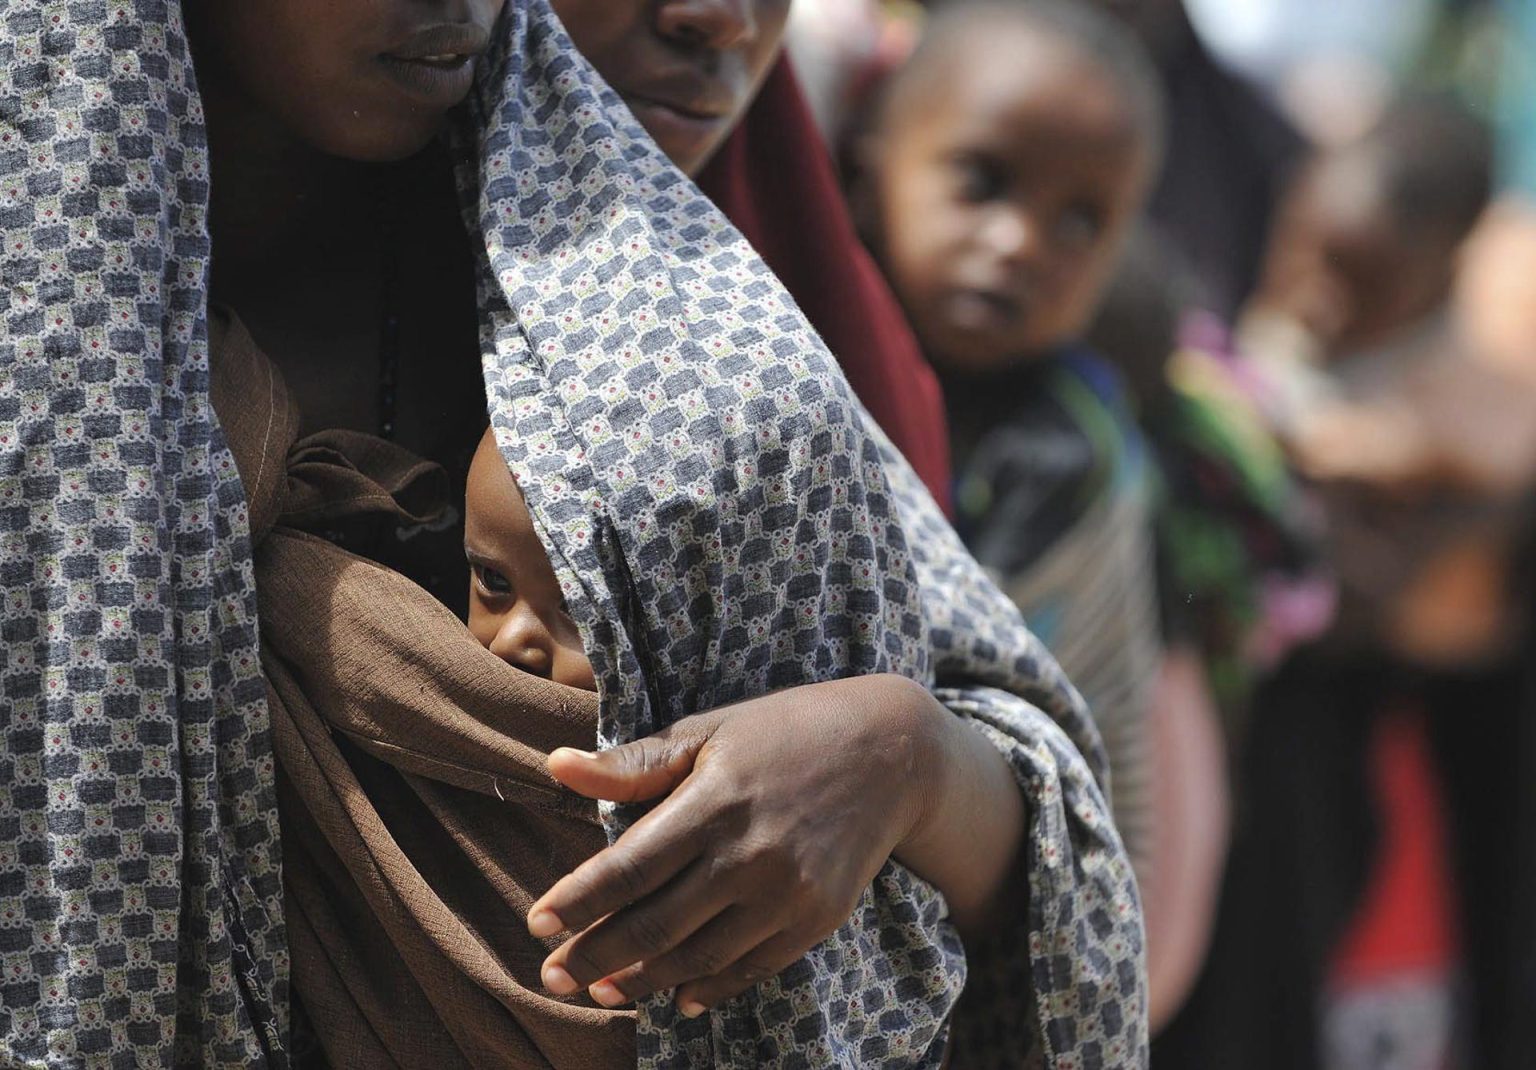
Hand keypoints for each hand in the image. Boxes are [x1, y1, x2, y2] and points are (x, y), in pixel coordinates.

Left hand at [527, 674, 940, 1017]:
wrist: (893, 752)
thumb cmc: (787, 731)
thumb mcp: (710, 730)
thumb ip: (635, 762)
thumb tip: (557, 765)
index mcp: (715, 800)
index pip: (629, 868)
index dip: (577, 901)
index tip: (536, 922)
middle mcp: (750, 854)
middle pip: (653, 925)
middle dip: (594, 956)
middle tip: (551, 977)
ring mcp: (787, 893)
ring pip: (697, 957)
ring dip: (642, 981)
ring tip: (600, 990)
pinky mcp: (817, 918)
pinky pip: (750, 969)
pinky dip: (708, 988)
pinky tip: (675, 995)